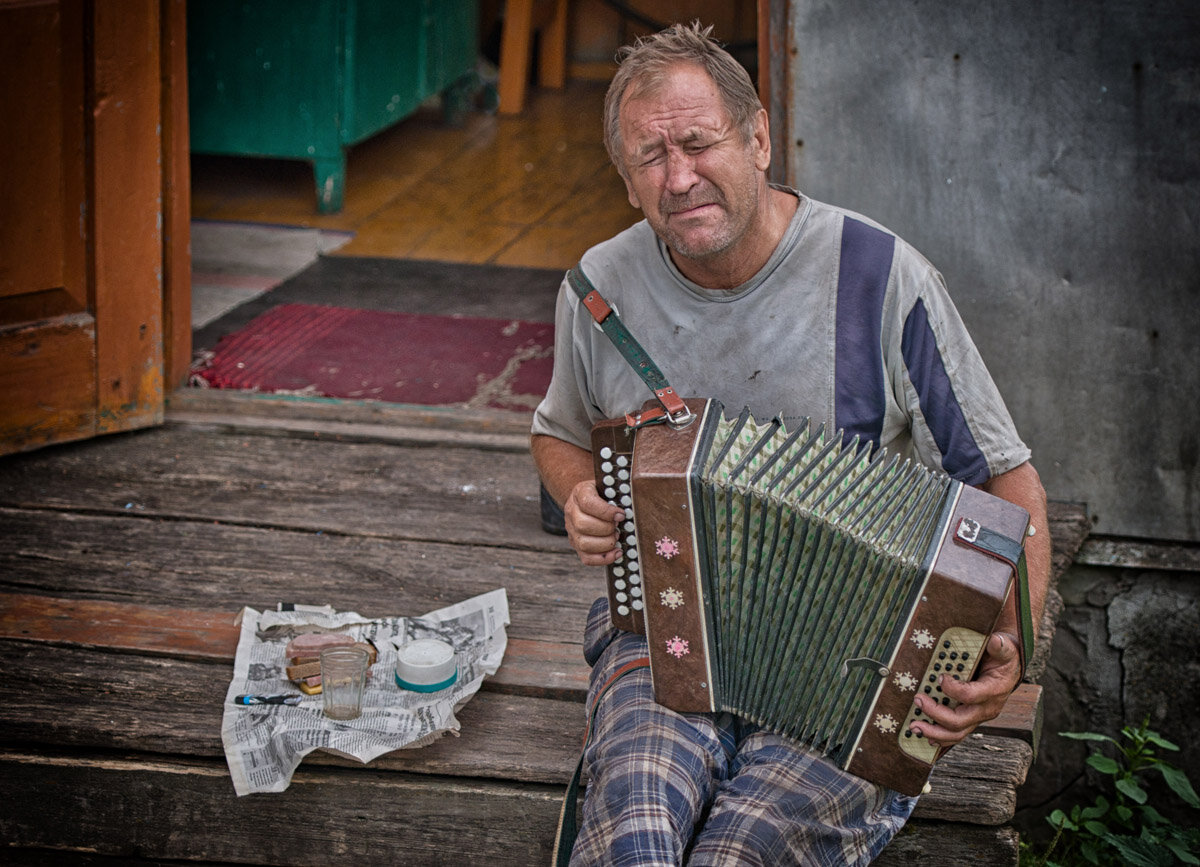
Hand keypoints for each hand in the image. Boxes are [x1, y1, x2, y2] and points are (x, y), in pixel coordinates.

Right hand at [563, 479, 625, 565]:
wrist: (591, 499)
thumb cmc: (605, 493)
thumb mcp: (609, 485)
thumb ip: (619, 488)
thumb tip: (634, 492)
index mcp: (579, 493)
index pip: (588, 503)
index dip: (606, 512)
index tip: (621, 514)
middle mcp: (571, 512)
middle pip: (583, 525)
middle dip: (606, 528)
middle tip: (618, 526)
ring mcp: (572, 530)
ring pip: (583, 544)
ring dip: (605, 543)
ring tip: (616, 536)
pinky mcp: (577, 545)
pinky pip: (587, 558)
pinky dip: (604, 558)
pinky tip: (617, 552)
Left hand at [907, 631, 1021, 747]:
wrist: (1009, 671)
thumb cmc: (1004, 659)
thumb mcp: (1006, 649)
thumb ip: (1000, 646)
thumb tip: (994, 640)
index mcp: (994, 691)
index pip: (970, 695)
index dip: (953, 689)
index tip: (939, 678)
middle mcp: (986, 708)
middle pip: (960, 721)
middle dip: (935, 713)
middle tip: (918, 699)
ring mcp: (978, 716)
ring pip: (957, 733)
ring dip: (934, 733)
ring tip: (914, 726)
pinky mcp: (971, 719)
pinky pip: (956, 733)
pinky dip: (940, 737)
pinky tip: (925, 736)